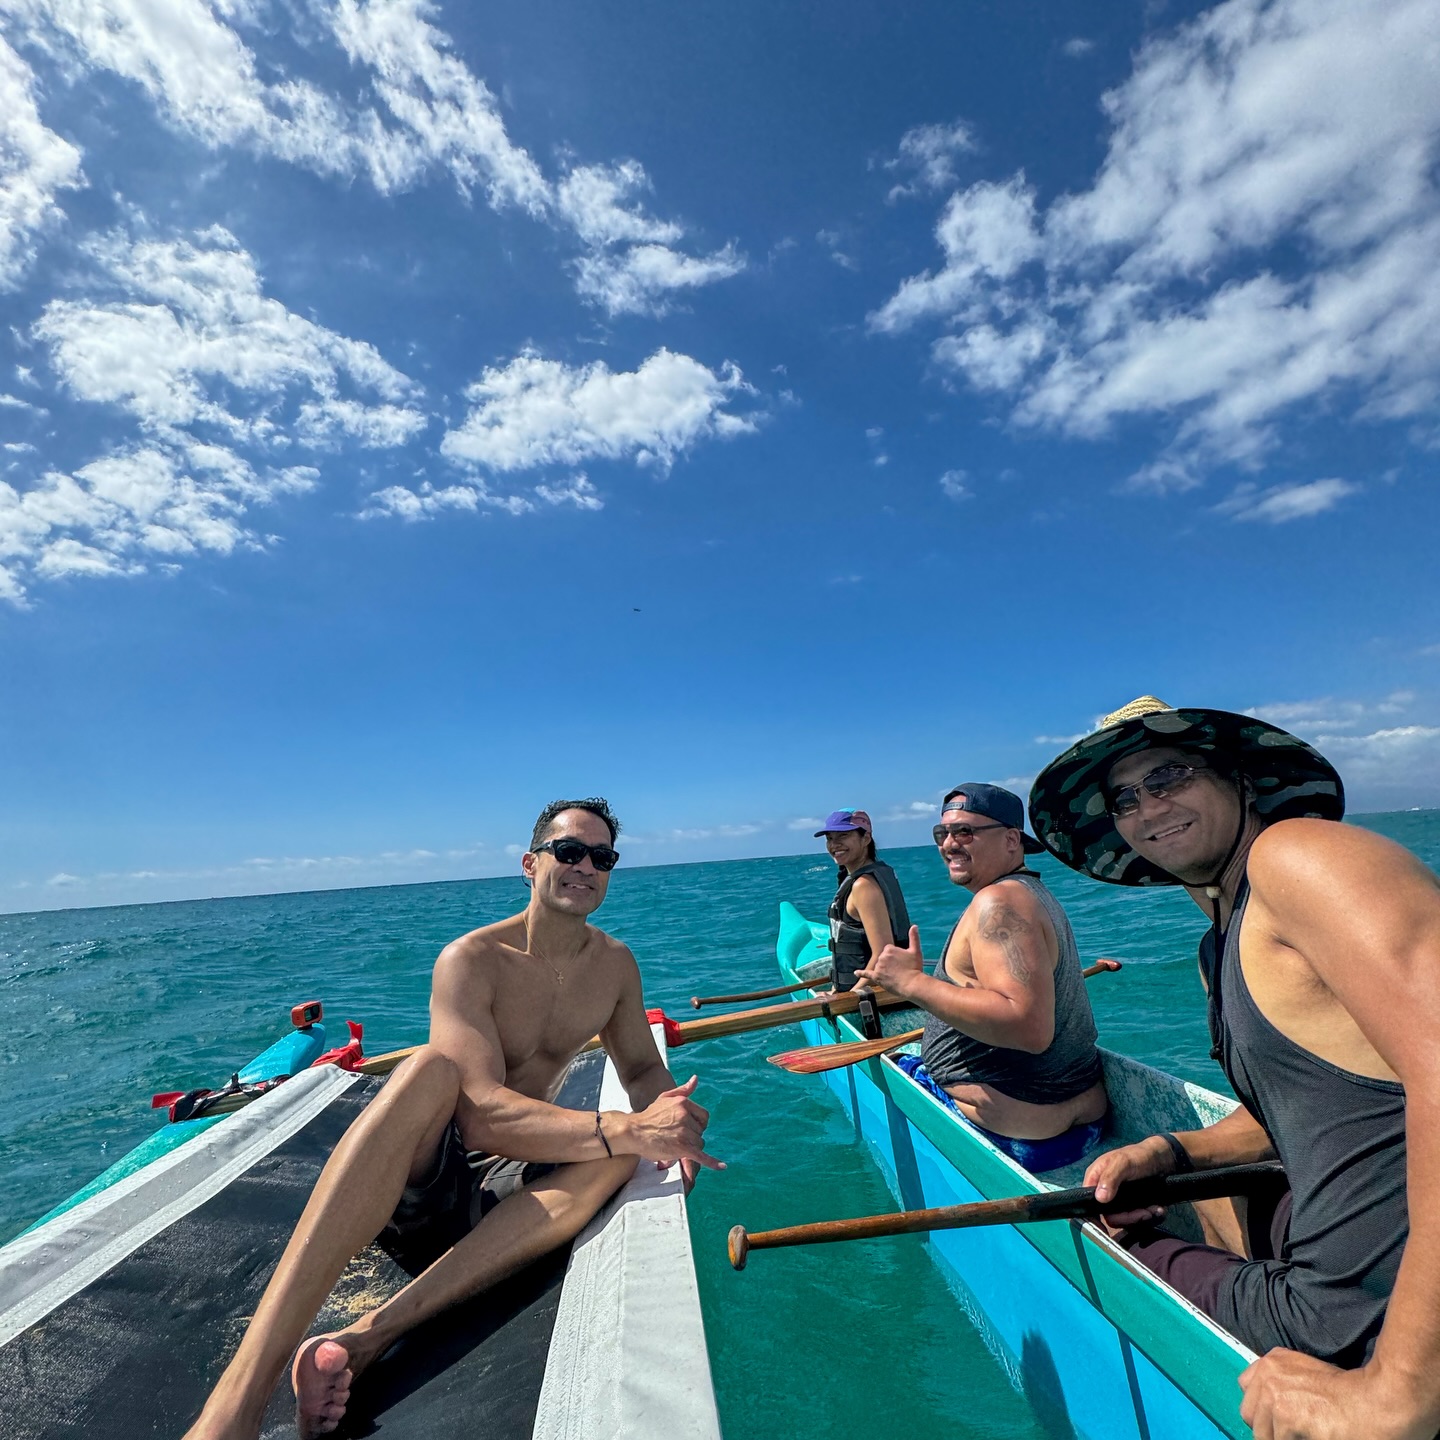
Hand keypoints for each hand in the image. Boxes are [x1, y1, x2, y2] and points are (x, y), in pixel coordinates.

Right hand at [623, 1076, 724, 1171]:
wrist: (634, 1131)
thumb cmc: (649, 1115)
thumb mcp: (665, 1097)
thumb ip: (682, 1090)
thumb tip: (696, 1079)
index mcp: (683, 1103)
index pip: (704, 1116)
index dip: (697, 1124)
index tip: (687, 1128)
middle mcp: (685, 1116)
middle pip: (701, 1131)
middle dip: (692, 1136)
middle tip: (676, 1136)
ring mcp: (684, 1132)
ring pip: (699, 1144)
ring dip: (690, 1147)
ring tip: (674, 1144)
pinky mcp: (682, 1148)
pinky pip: (701, 1156)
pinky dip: (712, 1162)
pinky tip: (722, 1166)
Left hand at [855, 926, 924, 995]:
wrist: (911, 984)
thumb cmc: (914, 967)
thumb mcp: (915, 951)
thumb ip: (913, 937)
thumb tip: (914, 926)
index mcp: (889, 949)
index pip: (889, 950)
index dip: (896, 956)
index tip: (902, 961)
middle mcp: (881, 956)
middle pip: (883, 958)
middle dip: (890, 963)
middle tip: (900, 969)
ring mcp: (878, 967)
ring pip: (879, 966)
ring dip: (885, 970)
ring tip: (896, 975)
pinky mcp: (876, 977)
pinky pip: (867, 974)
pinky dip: (861, 973)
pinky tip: (856, 972)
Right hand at [1082, 1136, 1171, 1230]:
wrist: (1162, 1160)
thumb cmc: (1139, 1156)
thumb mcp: (1123, 1162)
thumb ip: (1110, 1177)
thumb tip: (1099, 1198)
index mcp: (1095, 1178)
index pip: (1087, 1201)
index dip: (1095, 1214)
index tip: (1111, 1223)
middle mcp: (1104, 1191)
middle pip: (1107, 1215)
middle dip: (1127, 1217)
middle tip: (1144, 1213)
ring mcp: (1117, 1200)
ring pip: (1122, 1219)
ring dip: (1139, 1217)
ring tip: (1154, 1209)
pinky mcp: (1130, 1205)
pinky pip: (1134, 1218)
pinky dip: (1146, 1215)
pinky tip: (1156, 1209)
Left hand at [1239, 1350, 1433, 1439]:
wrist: (1378, 1400)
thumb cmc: (1349, 1392)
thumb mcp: (1304, 1372)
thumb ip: (1278, 1383)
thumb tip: (1262, 1412)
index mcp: (1270, 1363)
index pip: (1245, 1392)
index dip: (1261, 1411)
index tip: (1279, 1422)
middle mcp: (1267, 1376)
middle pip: (1249, 1416)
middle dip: (1269, 1429)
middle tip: (1298, 1432)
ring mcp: (1275, 1397)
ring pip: (1264, 1435)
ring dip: (1286, 1438)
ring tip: (1312, 1433)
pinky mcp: (1287, 1418)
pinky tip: (1319, 1436)